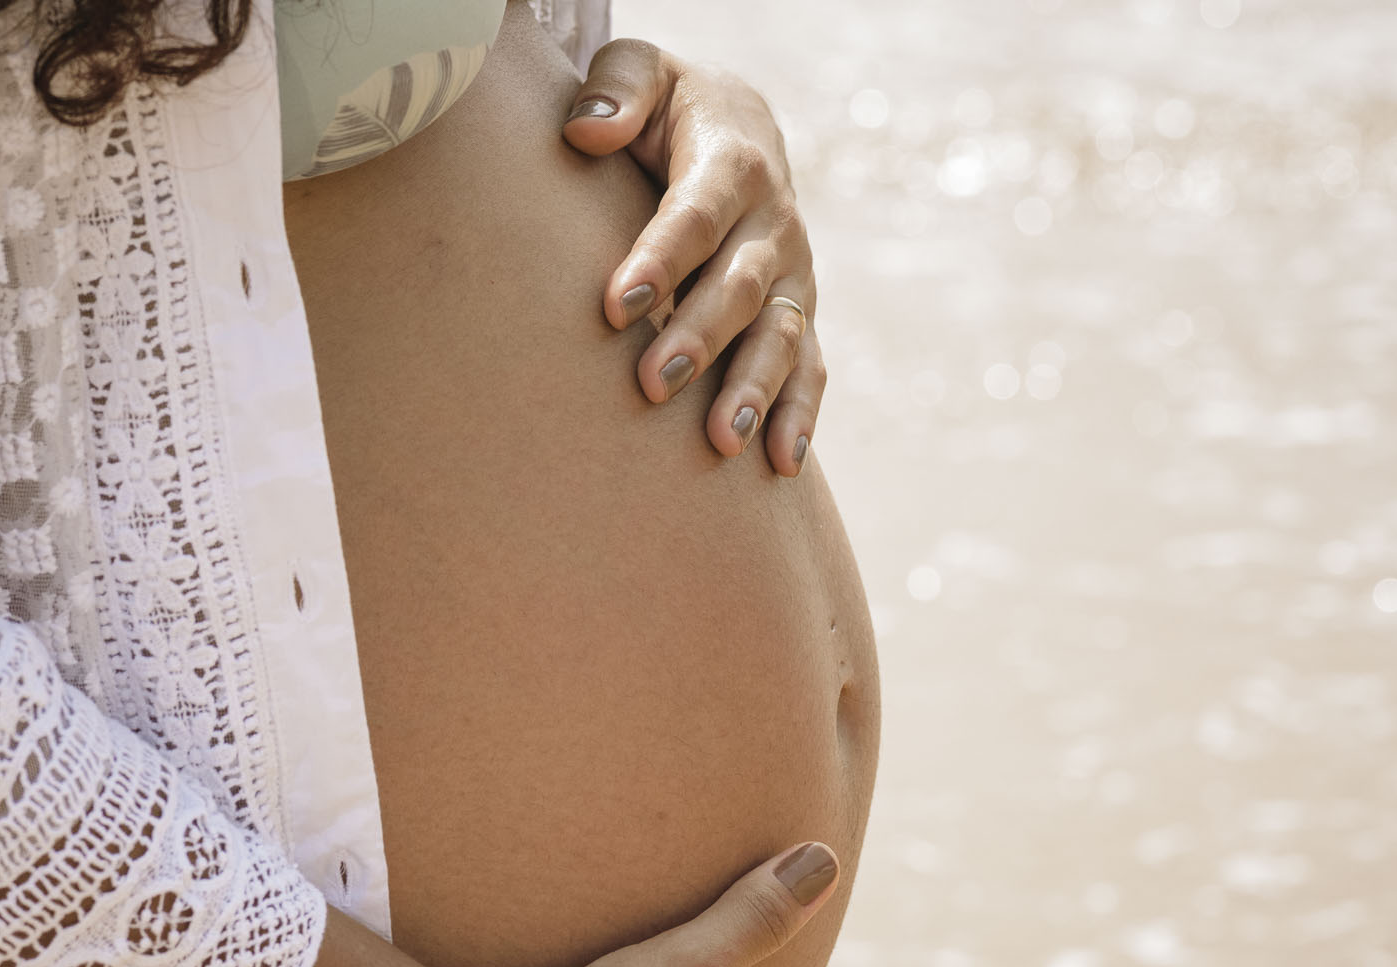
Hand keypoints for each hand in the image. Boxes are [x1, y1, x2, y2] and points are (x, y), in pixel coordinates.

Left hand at [564, 42, 825, 477]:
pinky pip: (808, 370)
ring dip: (753, 389)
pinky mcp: (797, 316)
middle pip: (739, 287)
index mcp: (733, 162)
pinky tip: (778, 464)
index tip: (616, 303)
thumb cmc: (667, 109)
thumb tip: (589, 131)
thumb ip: (616, 88)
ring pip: (780, 337)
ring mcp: (792, 276)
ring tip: (722, 440)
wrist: (736, 130)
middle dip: (698, 336)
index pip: (696, 214)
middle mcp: (774, 223)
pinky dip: (798, 416)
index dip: (660, 258)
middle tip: (652, 383)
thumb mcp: (641, 72)